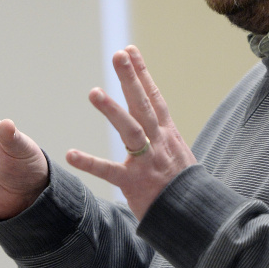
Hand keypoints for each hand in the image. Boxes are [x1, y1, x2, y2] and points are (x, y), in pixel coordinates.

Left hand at [66, 46, 195, 219]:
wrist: (197, 217)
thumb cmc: (184, 187)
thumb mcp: (178, 154)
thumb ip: (164, 136)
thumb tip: (156, 118)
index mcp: (168, 135)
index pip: (154, 98)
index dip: (142, 73)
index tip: (130, 50)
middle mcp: (159, 142)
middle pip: (144, 104)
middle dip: (131, 78)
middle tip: (119, 54)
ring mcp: (148, 162)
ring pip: (131, 130)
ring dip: (113, 110)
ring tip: (94, 92)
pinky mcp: (135, 183)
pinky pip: (110, 171)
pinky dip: (91, 163)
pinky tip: (71, 154)